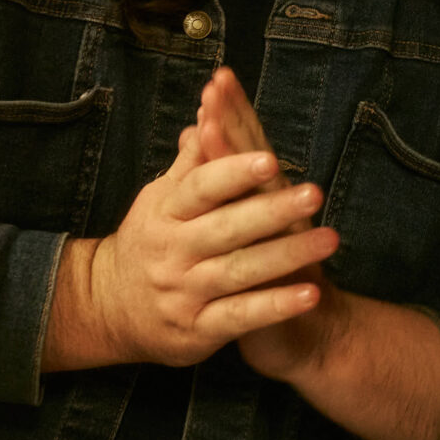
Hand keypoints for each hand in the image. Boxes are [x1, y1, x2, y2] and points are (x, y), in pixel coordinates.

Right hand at [47, 125, 338, 369]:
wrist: (111, 309)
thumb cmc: (152, 241)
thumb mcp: (162, 199)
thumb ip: (193, 161)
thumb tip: (210, 111)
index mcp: (165, 212)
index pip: (200, 188)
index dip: (233, 172)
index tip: (270, 159)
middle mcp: (172, 251)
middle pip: (226, 227)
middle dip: (272, 210)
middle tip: (315, 193)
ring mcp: (184, 291)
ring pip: (240, 271)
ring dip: (287, 255)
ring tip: (329, 239)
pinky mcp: (198, 328)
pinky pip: (241, 315)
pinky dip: (275, 306)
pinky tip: (311, 294)